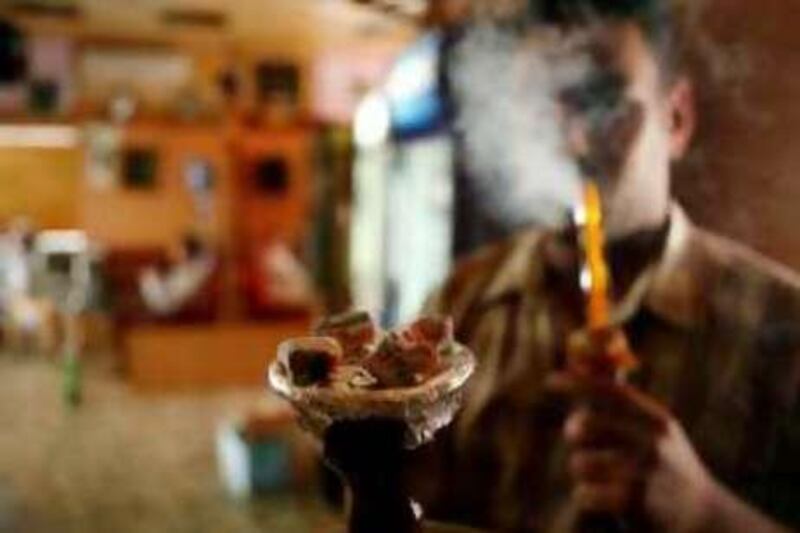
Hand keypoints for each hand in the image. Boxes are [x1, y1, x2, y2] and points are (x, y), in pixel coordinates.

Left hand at [547, 372, 717, 531]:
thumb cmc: (665, 467)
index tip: (550, 380)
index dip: (577, 382)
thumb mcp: (652, 430)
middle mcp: (652, 440)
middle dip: (574, 433)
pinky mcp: (633, 503)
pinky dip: (587, 498)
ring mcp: (645, 472)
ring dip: (583, 472)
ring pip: (579, 462)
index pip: (609, 390)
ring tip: (606, 478)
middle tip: (579, 440)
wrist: (704, 519)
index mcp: (655, 418)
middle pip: (585, 425)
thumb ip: (619, 400)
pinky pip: (582, 494)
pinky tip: (607, 501)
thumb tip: (586, 363)